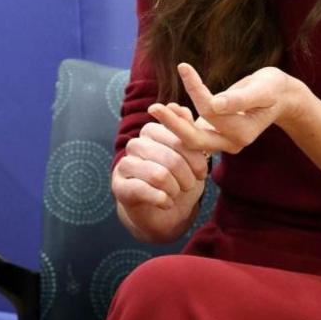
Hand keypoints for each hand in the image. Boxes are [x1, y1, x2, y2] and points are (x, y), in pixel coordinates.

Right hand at [111, 107, 209, 241]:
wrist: (161, 211)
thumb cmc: (177, 179)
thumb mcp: (189, 156)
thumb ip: (187, 131)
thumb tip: (179, 107)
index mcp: (151, 131)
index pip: (178, 139)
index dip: (195, 159)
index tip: (202, 173)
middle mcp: (135, 144)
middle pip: (171, 159)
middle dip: (187, 178)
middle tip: (189, 186)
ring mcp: (124, 165)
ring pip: (159, 175)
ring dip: (175, 190)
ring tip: (176, 194)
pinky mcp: (119, 186)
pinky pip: (144, 191)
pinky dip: (163, 201)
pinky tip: (166, 203)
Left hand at [160, 63, 308, 155]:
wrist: (279, 97)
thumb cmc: (272, 89)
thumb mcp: (262, 89)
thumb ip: (239, 98)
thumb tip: (215, 105)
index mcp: (243, 133)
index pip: (211, 112)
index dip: (195, 90)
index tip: (183, 66)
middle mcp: (232, 143)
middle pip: (195, 138)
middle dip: (173, 124)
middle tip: (153, 108)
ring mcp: (223, 142)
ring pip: (192, 139)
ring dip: (174, 125)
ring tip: (157, 108)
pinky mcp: (216, 136)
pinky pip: (193, 135)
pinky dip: (181, 123)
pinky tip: (171, 109)